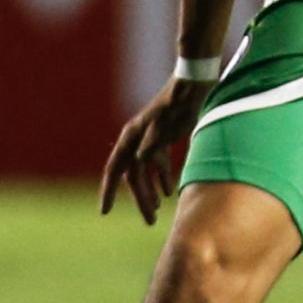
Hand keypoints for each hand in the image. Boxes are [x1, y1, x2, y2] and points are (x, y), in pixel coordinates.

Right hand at [99, 76, 211, 224]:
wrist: (197, 81)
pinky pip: (158, 162)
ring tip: (157, 212)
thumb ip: (155, 141)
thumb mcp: (170, 123)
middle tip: (150, 221)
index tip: (105, 212)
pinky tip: (170, 191)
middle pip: (133, 175)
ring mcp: (150, 137)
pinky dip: (162, 177)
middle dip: (140, 199)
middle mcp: (137, 137)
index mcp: (133, 135)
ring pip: (145, 171)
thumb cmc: (183, 102)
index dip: (109, 191)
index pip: (116, 168)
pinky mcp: (164, 136)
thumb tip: (140, 160)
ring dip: (151, 190)